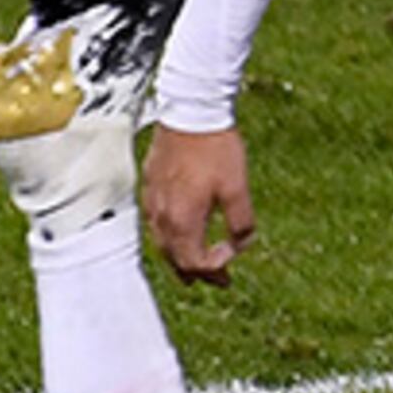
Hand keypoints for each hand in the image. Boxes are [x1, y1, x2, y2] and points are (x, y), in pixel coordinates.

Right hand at [142, 124, 256, 285]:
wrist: (191, 112)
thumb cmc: (216, 149)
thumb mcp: (238, 189)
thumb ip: (241, 224)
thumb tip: (242, 245)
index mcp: (182, 220)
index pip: (194, 263)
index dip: (214, 269)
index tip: (232, 260)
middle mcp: (162, 215)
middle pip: (175, 258)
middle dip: (196, 272)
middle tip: (216, 280)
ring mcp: (152, 200)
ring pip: (163, 242)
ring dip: (180, 258)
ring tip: (194, 266)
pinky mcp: (150, 185)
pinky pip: (156, 223)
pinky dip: (171, 237)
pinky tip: (181, 231)